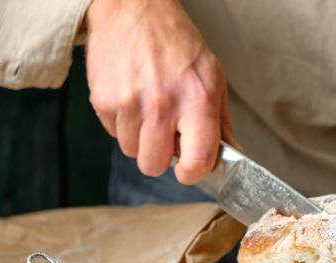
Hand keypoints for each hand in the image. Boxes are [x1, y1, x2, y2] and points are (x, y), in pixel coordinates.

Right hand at [85, 0, 232, 183]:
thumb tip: (232, 156)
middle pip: (154, 166)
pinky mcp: (102, 100)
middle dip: (160, 156)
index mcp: (198, 101)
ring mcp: (129, 103)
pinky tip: (132, 98)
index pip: (196, 162)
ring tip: (149, 109)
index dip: (193, 173)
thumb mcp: (214, 78)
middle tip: (166, 133)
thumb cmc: (179, 44)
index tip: (190, 168)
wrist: (134, 9)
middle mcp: (163, 104)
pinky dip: (123, 123)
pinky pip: (113, 134)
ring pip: (132, 152)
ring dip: (141, 139)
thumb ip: (222, 123)